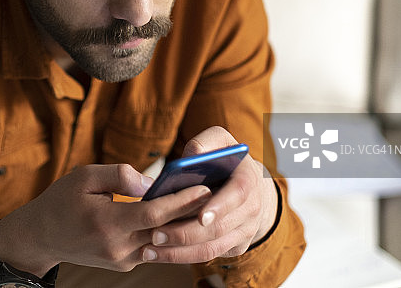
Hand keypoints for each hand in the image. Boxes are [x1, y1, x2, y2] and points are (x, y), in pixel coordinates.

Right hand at [0, 163, 213, 276]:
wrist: (41, 236)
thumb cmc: (62, 200)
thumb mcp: (85, 176)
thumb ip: (119, 175)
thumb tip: (151, 182)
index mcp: (107, 222)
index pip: (155, 213)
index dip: (181, 201)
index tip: (204, 187)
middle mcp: (117, 248)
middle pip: (165, 232)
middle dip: (192, 214)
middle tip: (217, 196)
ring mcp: (121, 260)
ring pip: (162, 244)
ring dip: (183, 227)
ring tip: (206, 206)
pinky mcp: (123, 265)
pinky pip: (152, 249)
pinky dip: (167, 234)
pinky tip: (181, 218)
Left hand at [142, 126, 277, 263]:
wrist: (248, 185)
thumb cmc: (225, 160)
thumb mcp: (221, 142)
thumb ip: (207, 142)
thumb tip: (193, 153)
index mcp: (248, 180)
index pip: (238, 195)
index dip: (220, 206)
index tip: (200, 216)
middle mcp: (251, 209)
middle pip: (219, 228)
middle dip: (186, 233)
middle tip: (155, 234)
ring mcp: (244, 231)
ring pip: (212, 248)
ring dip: (180, 252)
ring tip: (149, 250)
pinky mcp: (234, 246)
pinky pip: (209, 255)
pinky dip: (183, 257)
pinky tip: (158, 255)